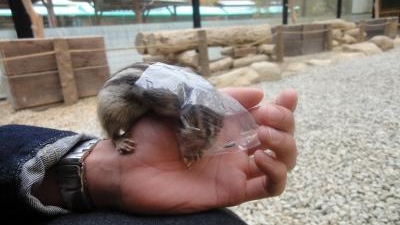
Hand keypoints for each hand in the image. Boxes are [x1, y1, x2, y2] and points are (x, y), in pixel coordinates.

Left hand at [85, 87, 297, 213]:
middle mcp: (237, 148)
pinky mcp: (231, 191)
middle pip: (281, 138)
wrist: (129, 161)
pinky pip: (268, 188)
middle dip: (285, 124)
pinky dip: (276, 174)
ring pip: (281, 162)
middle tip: (268, 118)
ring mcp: (235, 170)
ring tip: (262, 137)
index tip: (289, 96)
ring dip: (284, 147)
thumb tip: (260, 93)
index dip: (285, 107)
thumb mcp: (190, 102)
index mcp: (228, 126)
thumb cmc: (152, 130)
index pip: (268, 117)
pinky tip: (260, 158)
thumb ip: (224, 98)